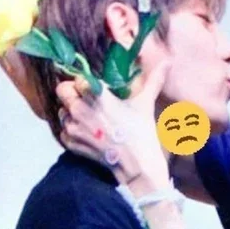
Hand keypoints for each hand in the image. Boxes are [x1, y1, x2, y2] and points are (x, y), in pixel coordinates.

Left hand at [56, 61, 170, 188]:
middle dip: (72, 94)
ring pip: (61, 111)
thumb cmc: (141, 133)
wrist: (136, 166)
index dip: (85, 83)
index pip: (77, 79)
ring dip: (71, 112)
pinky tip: (88, 133)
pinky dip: (72, 131)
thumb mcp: (146, 104)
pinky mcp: (71, 143)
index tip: (94, 89)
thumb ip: (153, 81)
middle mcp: (80, 109)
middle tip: (87, 101)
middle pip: (62, 91)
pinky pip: (63, 131)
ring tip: (89, 119)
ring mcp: (73, 128)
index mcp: (97, 95)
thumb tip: (168, 62)